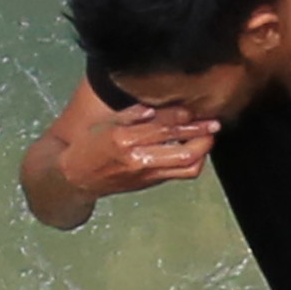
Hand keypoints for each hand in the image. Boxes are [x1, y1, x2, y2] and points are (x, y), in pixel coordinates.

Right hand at [57, 103, 216, 200]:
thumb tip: (156, 106)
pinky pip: (179, 174)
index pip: (161, 127)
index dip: (182, 117)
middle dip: (201, 136)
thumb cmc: (90, 147)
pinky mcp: (150, 183)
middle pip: (182, 151)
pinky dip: (192, 160)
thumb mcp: (106, 124)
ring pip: (186, 167)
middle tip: (214, 123)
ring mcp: (146, 174)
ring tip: (208, 136)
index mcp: (124, 140)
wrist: (77, 179)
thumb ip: (132, 114)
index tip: (195, 108)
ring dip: (202, 151)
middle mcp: (138, 159)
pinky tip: (196, 148)